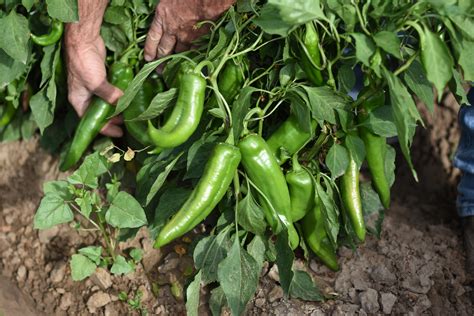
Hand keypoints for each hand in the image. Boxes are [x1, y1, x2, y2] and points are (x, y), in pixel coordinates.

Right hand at [64, 0, 122, 136]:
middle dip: (113, 119)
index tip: (120, 133)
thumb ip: (109, 95)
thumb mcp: (96, 83)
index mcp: (79, 101)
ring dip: (117, 108)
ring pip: (106, 103)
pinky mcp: (101, 78)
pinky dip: (119, 96)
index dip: (105, 129)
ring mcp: (93, 87)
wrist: (83, 40)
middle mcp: (85, 96)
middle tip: (128, 124)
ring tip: (130, 114)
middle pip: (99, 114)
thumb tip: (122, 104)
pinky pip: (111, 91)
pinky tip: (129, 99)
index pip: (91, 122)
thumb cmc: (84, 63)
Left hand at [144, 0, 234, 60]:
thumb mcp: (169, 0)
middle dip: (161, 61)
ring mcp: (186, 36)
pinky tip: (191, 62)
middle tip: (160, 71)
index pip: (152, 36)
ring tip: (174, 69)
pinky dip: (192, 56)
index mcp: (162, 16)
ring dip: (176, 61)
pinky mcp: (199, 39)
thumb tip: (166, 12)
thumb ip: (167, 10)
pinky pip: (193, 50)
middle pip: (164, 49)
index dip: (149, 49)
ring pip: (179, 52)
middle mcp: (172, 29)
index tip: (148, 58)